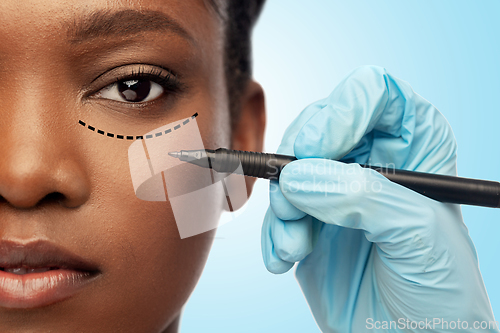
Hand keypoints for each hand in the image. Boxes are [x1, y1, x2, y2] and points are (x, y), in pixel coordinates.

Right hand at [261, 66, 497, 331]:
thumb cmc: (439, 294)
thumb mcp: (418, 237)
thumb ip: (364, 197)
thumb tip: (301, 176)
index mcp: (415, 149)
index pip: (375, 96)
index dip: (343, 110)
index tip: (317, 147)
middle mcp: (372, 163)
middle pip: (321, 124)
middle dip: (299, 161)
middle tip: (295, 195)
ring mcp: (337, 193)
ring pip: (290, 168)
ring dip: (284, 205)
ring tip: (297, 243)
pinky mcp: (310, 223)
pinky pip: (276, 211)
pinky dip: (273, 233)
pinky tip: (287, 257)